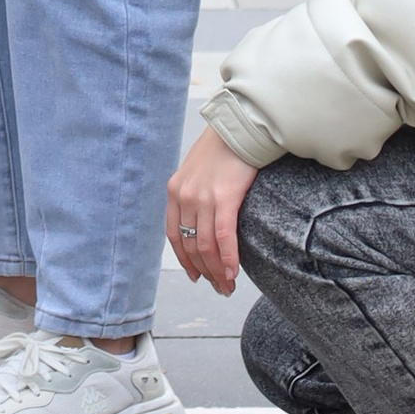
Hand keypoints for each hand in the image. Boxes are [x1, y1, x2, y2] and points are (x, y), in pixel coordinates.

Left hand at [166, 128, 260, 295]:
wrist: (240, 126)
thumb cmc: (224, 148)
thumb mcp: (198, 171)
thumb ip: (196, 194)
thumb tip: (204, 220)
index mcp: (175, 190)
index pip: (174, 235)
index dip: (185, 260)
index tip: (196, 275)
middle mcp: (184, 196)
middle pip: (190, 245)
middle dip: (205, 271)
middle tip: (219, 287)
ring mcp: (202, 197)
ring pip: (205, 246)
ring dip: (217, 271)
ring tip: (228, 286)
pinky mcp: (224, 197)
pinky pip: (223, 236)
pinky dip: (228, 258)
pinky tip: (233, 272)